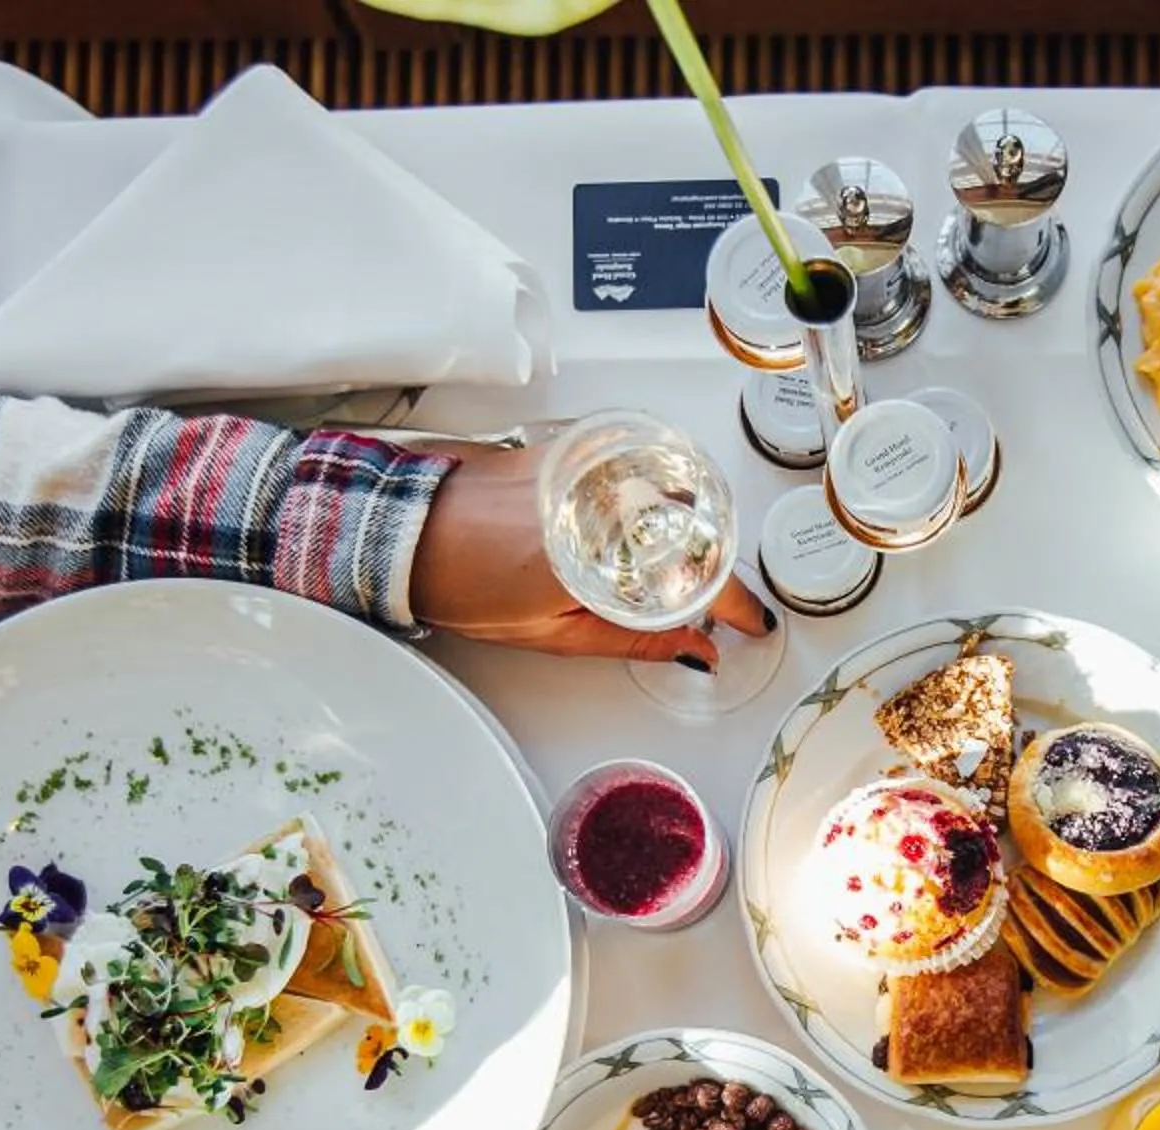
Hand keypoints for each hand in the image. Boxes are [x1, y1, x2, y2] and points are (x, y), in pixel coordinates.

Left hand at [407, 444, 775, 668]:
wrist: (410, 531)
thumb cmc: (462, 582)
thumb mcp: (554, 635)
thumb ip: (633, 640)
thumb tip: (691, 648)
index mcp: (599, 557)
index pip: (697, 578)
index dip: (736, 604)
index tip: (749, 622)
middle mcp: (600, 502)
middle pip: (697, 528)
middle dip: (714, 568)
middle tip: (713, 603)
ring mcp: (589, 471)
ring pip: (673, 495)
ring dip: (688, 532)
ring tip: (671, 570)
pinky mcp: (574, 451)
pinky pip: (639, 472)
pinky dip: (656, 501)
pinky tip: (644, 529)